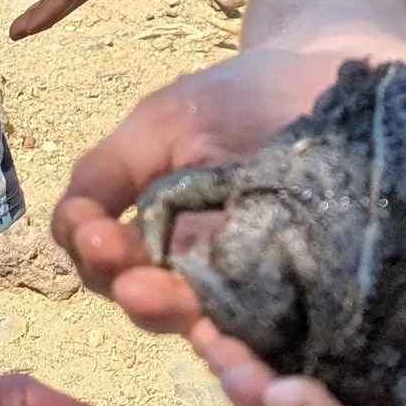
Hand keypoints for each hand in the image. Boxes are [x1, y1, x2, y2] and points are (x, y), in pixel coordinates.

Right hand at [51, 46, 352, 302]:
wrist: (337, 80)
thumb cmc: (244, 99)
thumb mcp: (165, 124)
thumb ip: (108, 173)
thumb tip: (68, 229)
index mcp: (154, 239)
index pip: (107, 266)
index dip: (94, 254)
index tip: (91, 234)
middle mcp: (197, 275)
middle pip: (148, 301)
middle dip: (129, 286)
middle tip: (119, 267)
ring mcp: (252, 292)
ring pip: (202, 319)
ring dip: (172, 310)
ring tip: (152, 294)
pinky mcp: (305, 300)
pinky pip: (265, 323)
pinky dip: (241, 325)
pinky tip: (222, 316)